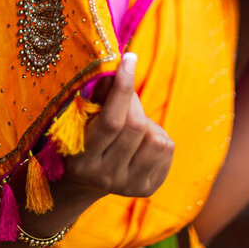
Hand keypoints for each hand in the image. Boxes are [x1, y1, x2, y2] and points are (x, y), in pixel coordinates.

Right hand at [64, 53, 174, 198]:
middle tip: (126, 96)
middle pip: (135, 126)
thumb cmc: (82, 138)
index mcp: (83, 159)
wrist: (85, 181)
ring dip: (147, 123)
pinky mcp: (148, 188)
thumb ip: (100, 96)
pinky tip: (140, 141)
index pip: (111, 120)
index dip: (123, 87)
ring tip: (132, 126)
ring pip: (156, 139)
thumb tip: (121, 65)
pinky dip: (156, 136)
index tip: (129, 58)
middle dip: (133, 102)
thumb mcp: (82, 119)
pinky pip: (167, 149)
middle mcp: (106, 177)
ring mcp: (128, 186)